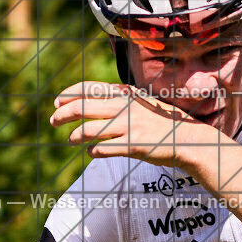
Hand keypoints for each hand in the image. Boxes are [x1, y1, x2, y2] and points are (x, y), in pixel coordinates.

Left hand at [49, 82, 217, 168]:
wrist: (188, 139)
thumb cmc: (163, 123)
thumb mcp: (143, 103)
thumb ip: (122, 102)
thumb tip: (97, 103)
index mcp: (126, 94)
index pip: (89, 88)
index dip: (68, 94)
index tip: (56, 101)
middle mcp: (125, 107)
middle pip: (83, 107)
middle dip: (63, 114)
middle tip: (53, 120)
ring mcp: (128, 126)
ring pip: (89, 129)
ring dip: (75, 135)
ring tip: (71, 139)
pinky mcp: (132, 145)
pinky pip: (103, 149)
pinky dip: (93, 150)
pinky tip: (91, 152)